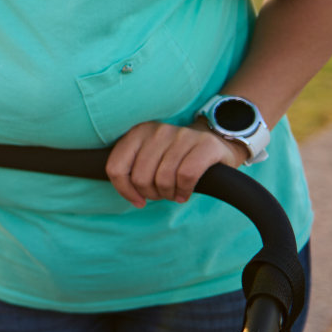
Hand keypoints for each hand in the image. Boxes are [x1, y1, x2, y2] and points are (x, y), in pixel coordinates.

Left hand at [105, 120, 245, 207]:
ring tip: (174, 193)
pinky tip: (185, 193)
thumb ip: (131, 170)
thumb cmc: (176, 158)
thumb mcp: (149, 158)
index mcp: (137, 133)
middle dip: (150, 194)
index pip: (116, 168)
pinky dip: (184, 191)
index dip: (125, 191)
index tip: (138, 200)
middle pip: (140, 178)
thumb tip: (130, 195)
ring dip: (168, 194)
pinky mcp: (204, 144)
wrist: (216, 144)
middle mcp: (157, 131)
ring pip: (163, 178)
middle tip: (161, 195)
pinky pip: (186, 176)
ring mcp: (181, 135)